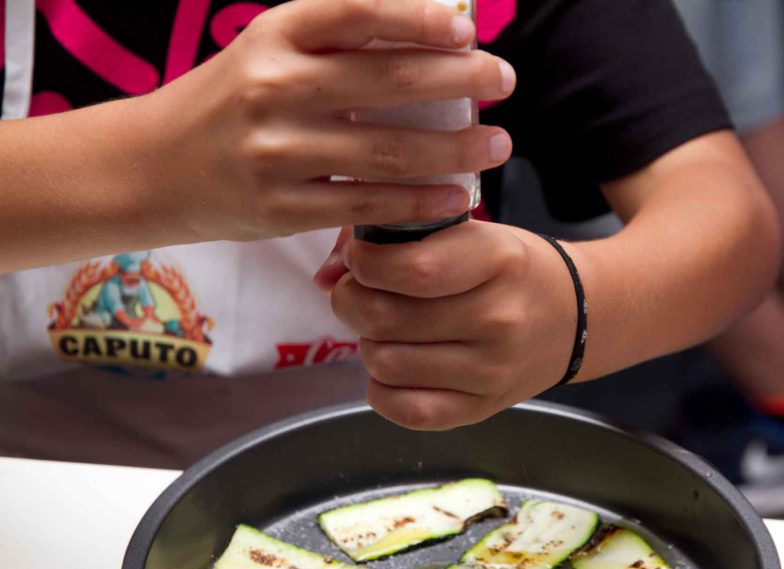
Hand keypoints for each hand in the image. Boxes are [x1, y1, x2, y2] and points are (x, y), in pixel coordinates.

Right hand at [135, 0, 514, 243]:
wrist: (154, 165)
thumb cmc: (233, 100)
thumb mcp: (271, 50)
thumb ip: (338, 41)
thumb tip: (434, 31)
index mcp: (275, 34)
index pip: (358, 13)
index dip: (419, 18)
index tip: (469, 29)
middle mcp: (274, 87)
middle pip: (387, 82)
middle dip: (460, 80)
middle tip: (504, 81)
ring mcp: (276, 152)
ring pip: (386, 152)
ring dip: (455, 150)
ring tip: (498, 146)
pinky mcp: (280, 209)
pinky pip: (365, 205)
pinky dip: (419, 203)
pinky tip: (456, 197)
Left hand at [314, 221, 581, 429]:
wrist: (572, 315)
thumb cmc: (509, 267)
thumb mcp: (469, 232)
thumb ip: (394, 239)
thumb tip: (327, 275)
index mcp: (499, 261)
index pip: (411, 270)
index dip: (364, 264)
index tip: (360, 258)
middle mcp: (500, 318)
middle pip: (386, 319)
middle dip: (353, 302)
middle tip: (360, 293)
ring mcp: (493, 371)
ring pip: (386, 364)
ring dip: (369, 343)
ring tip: (386, 329)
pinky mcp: (483, 409)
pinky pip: (407, 411)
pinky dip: (383, 390)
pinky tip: (396, 367)